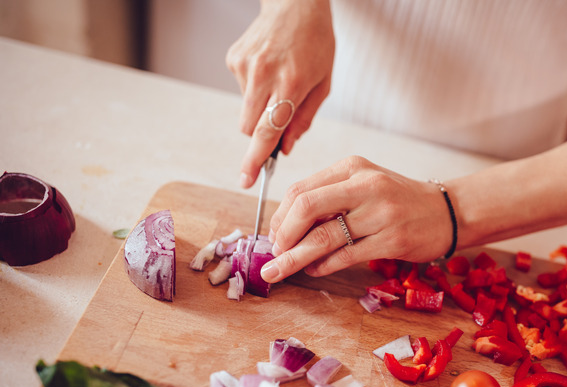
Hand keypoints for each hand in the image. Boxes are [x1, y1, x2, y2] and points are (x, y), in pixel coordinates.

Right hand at [226, 0, 334, 187]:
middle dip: (262, 135)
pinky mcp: (234, 59)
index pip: (268, 131)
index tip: (246, 180)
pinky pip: (242, 91)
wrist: (295, 4)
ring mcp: (245, 66)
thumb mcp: (324, 83)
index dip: (256, 159)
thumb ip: (304, 119)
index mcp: (291, 83)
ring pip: (246, 112)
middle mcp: (264, 74)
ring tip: (279, 82)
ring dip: (261, 108)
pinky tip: (269, 69)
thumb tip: (284, 148)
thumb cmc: (316, 43)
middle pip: (250, 128)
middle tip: (278, 125)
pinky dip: (255, 89)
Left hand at [260, 156, 454, 282]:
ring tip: (279, 271)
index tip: (273, 236)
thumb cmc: (399, 200)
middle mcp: (365, 186)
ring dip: (295, 258)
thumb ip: (330, 198)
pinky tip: (314, 270)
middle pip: (306, 208)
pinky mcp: (392, 240)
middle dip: (282, 236)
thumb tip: (286, 227)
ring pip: (323, 237)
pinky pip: (346, 256)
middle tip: (273, 254)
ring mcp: (380, 214)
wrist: (447, 211)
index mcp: (352, 168)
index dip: (280, 217)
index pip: (301, 190)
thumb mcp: (364, 185)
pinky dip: (323, 266)